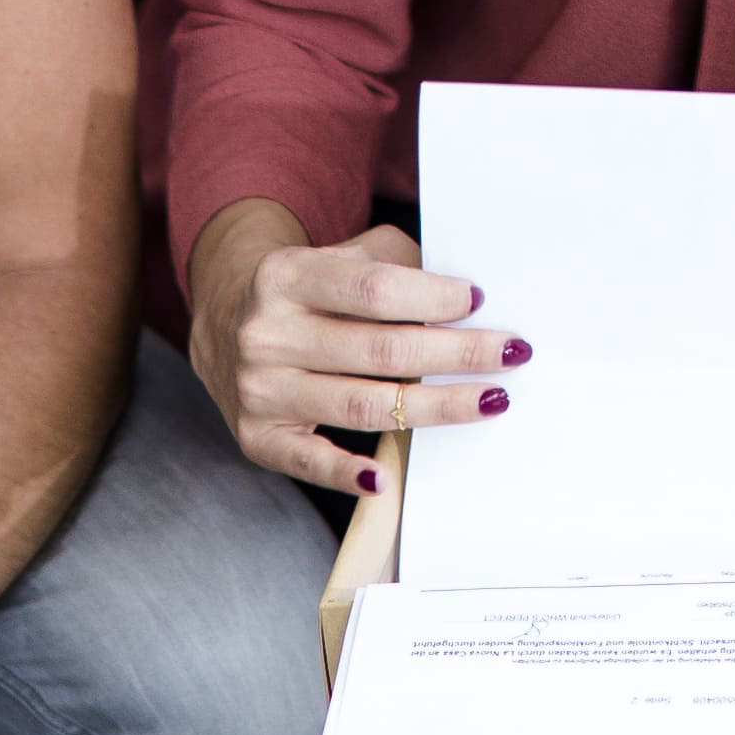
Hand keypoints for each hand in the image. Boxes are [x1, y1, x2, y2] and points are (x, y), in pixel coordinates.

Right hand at [183, 203, 521, 498]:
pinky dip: (346, 473)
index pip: (373, 289)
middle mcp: (266, 333)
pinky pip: (308, 461)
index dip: (433, 298)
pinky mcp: (257, 436)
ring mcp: (259, 389)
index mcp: (286, 276)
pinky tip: (382, 479)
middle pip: (379, 351)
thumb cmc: (307, 292)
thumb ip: (393, 264)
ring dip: (435, 408)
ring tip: (488, 400)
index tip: (479, 304)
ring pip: (362, 405)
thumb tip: (465, 299)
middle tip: (509, 353)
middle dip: (455, 355)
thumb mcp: (339, 256)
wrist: (225, 325)